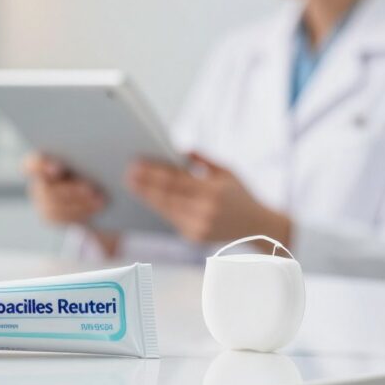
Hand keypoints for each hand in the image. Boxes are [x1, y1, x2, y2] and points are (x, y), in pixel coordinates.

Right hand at [24, 153, 106, 226]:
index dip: (40, 165)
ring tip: (100, 199)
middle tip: (89, 188)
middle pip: (46, 190)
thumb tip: (98, 145)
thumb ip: (81, 150)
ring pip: (56, 208)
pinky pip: (64, 219)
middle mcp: (36, 183)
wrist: (87, 186)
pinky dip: (82, 213)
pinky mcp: (51, 217)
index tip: (57, 168)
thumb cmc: (87, 161)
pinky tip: (98, 207)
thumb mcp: (84, 154)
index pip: (30, 164)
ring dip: (79, 203)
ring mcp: (42, 202)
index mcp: (38, 164)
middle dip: (69, 190)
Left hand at [124, 152, 291, 245]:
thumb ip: (202, 159)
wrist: (257, 227)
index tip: (137, 163)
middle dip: (144, 184)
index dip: (154, 172)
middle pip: (167, 195)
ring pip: (165, 208)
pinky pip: (171, 218)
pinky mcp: (194, 237)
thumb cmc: (239, 194)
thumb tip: (177, 148)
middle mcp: (206, 210)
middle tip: (127, 173)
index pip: (176, 180)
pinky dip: (157, 207)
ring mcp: (199, 226)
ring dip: (146, 196)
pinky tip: (145, 197)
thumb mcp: (226, 170)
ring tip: (131, 184)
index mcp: (214, 191)